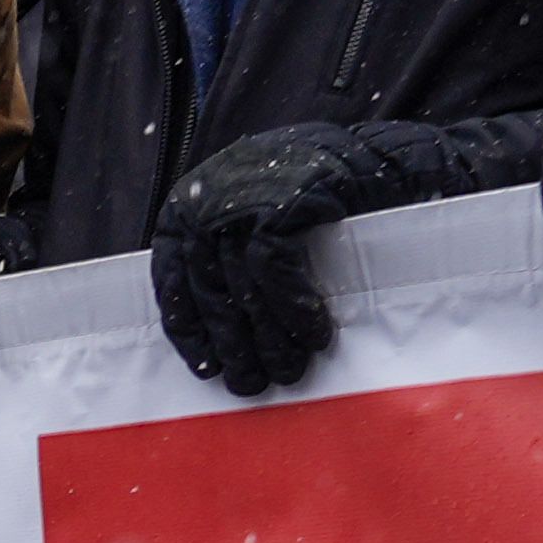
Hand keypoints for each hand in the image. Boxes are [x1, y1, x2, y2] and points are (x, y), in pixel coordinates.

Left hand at [148, 119, 488, 396]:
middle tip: (252, 386)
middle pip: (211, 291)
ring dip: (269, 338)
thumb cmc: (301, 199)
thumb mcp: (247, 224)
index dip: (191, 332)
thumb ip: (221, 266)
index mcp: (182, 211)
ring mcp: (238, 200)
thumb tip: (213, 342)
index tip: (208, 370)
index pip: (172, 283)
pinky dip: (295, 309)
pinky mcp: (278, 201)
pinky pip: (276, 270)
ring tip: (289, 372)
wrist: (370, 156)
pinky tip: (314, 337)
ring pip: (245, 286)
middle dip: (234, 345)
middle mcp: (202, 202)